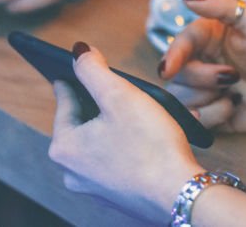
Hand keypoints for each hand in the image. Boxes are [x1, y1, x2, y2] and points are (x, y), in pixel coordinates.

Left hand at [49, 45, 203, 221]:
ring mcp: (94, 186)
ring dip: (116, 122)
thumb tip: (79, 52)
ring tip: (137, 108)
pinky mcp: (117, 194)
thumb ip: (93, 69)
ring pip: (100, 140)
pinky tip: (148, 136)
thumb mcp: (119, 95)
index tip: (79, 63)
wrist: (181, 194)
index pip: (64, 99)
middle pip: (82, 121)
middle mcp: (72, 171)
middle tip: (117, 85)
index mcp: (64, 146)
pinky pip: (116, 158)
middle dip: (100, 101)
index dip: (75, 75)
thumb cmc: (150, 145)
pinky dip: (128, 143)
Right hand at [161, 0, 245, 131]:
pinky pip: (194, 121)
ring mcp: (207, 90)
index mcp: (210, 35)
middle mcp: (204, 61)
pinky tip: (233, 108)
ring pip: (181, 98)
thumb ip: (223, 6)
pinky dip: (212, 116)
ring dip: (206, 99)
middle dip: (202, 78)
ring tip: (234, 94)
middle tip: (232, 77)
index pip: (181, 43)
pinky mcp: (212, 114)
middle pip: (178, 74)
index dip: (173, 55)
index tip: (169, 69)